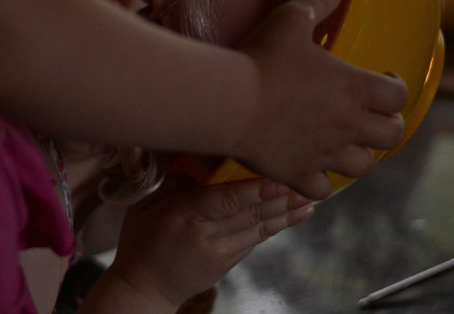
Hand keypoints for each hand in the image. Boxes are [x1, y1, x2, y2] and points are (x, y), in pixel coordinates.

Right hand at [80, 176, 312, 311]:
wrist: (144, 289)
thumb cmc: (142, 241)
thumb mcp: (146, 206)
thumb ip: (175, 184)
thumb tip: (203, 164)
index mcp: (182, 216)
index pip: (223, 201)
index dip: (253, 191)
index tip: (278, 180)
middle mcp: (205, 236)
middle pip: (248, 214)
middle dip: (281, 199)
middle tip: (308, 183)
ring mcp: (219, 253)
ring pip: (259, 228)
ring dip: (287, 213)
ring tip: (311, 198)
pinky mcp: (228, 263)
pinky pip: (256, 240)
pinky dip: (278, 226)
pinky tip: (297, 215)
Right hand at [236, 0, 406, 199]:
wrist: (230, 102)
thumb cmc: (262, 59)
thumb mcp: (291, 19)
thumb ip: (318, 2)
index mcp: (353, 88)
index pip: (397, 95)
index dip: (397, 87)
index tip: (386, 81)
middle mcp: (347, 125)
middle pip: (391, 135)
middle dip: (388, 125)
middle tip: (373, 115)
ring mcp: (324, 154)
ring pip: (364, 166)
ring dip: (361, 155)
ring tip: (348, 144)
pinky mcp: (298, 173)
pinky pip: (322, 190)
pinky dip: (322, 182)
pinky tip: (313, 169)